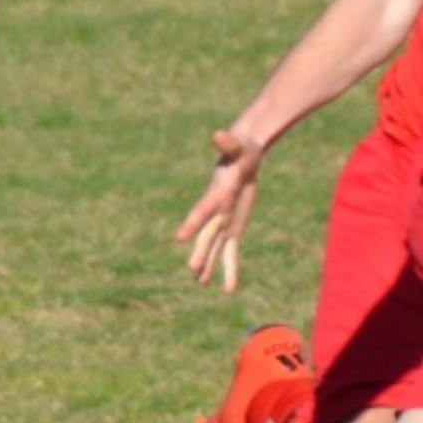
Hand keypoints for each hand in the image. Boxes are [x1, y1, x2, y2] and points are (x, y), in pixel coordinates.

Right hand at [175, 128, 264, 290]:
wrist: (242, 154)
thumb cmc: (242, 147)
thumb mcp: (239, 145)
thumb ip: (228, 143)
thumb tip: (219, 135)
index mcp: (217, 192)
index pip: (203, 210)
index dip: (192, 223)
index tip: (180, 237)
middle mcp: (217, 210)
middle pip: (207, 234)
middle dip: (200, 252)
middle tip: (192, 269)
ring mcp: (223, 220)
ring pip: (215, 247)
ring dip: (208, 265)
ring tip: (199, 284)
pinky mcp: (233, 226)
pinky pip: (231, 251)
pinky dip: (229, 268)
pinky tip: (228, 288)